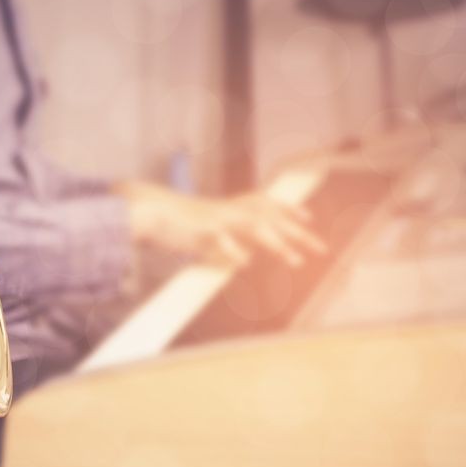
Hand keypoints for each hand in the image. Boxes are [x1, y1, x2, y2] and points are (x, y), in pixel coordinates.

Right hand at [118, 181, 325, 267]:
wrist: (145, 212)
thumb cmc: (172, 223)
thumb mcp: (203, 229)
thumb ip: (225, 240)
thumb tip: (244, 256)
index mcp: (227, 207)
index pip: (265, 203)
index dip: (288, 208)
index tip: (309, 217)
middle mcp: (227, 210)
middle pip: (270, 217)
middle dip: (297, 233)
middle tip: (320, 250)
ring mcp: (215, 219)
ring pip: (253, 226)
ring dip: (276, 242)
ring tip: (295, 260)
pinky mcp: (199, 231)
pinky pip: (221, 240)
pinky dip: (234, 251)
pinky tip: (245, 263)